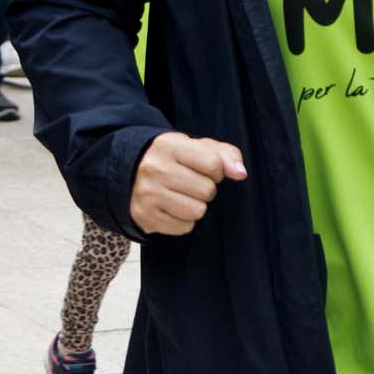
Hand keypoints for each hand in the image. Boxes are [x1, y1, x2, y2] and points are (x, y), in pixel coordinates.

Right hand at [130, 131, 246, 235]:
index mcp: (168, 146)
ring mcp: (147, 194)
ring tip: (183, 195)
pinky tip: (172, 208)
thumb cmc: (176, 159)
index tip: (206, 169)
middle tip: (191, 183)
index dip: (217, 170)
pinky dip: (184, 221)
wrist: (132, 172)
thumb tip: (240, 174)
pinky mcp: (144, 216)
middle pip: (206, 190)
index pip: (213, 164)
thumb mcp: (200, 148)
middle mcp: (154, 169)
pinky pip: (184, 227)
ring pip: (197, 211)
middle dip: (206, 189)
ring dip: (196, 206)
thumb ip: (227, 155)